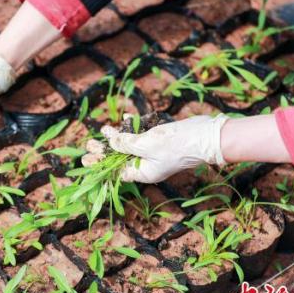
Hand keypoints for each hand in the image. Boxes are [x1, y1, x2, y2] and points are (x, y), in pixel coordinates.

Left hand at [99, 115, 228, 182]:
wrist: (207, 137)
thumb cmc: (177, 145)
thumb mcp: (146, 145)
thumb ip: (126, 144)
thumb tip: (110, 142)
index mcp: (143, 173)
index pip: (115, 171)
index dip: (99, 164)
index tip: (86, 158)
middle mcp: (147, 165)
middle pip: (120, 158)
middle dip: (105, 150)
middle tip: (89, 144)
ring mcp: (155, 153)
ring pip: (131, 145)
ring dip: (118, 136)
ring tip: (104, 129)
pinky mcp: (161, 140)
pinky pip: (143, 136)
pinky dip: (134, 128)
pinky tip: (127, 119)